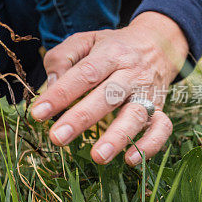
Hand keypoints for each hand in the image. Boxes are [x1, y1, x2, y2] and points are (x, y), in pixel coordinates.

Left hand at [30, 12, 188, 165]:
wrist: (157, 43)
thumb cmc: (111, 47)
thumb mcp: (85, 41)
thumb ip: (62, 58)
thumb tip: (51, 86)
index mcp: (110, 54)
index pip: (85, 73)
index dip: (61, 93)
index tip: (39, 113)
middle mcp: (131, 73)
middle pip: (107, 96)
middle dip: (81, 119)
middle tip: (57, 138)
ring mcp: (148, 93)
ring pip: (135, 115)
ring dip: (117, 137)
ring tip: (97, 157)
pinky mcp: (161, 109)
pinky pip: (162, 129)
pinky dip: (149, 146)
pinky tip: (130, 160)